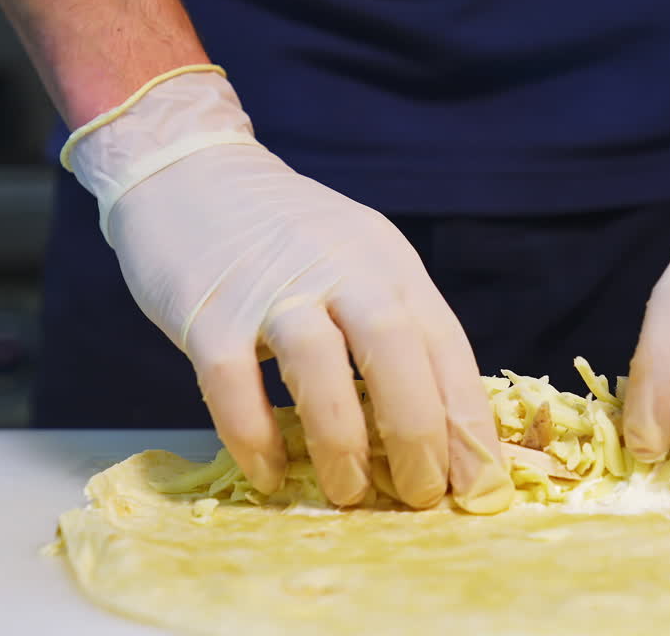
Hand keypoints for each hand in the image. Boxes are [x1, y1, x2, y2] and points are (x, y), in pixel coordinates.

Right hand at [63, 67, 513, 512]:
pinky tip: (269, 474)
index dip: (467, 419)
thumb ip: (395, 326)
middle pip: (395, 349)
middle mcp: (340, 269)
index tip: (480, 483)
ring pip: (319, 365)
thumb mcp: (360, 260)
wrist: (189, 172)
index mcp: (388, 263)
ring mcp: (272, 288)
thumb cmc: (286, 237)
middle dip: (418, 432)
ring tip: (350, 493)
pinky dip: (254, 436)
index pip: (445, 344)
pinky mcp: (210, 311)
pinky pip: (234, 382)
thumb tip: (437, 426)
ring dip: (342, 440)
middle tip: (422, 496)